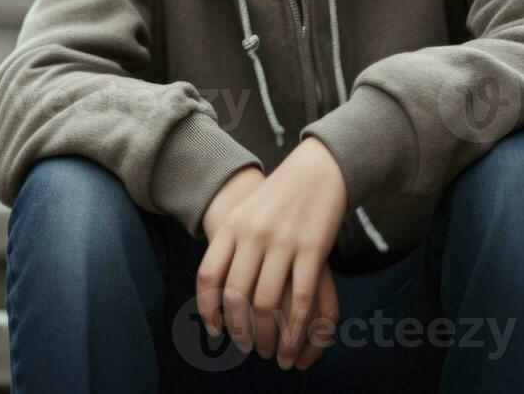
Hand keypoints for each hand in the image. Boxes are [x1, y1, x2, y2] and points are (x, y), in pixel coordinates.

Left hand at [197, 137, 346, 368]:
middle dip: (240, 331)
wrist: (315, 171)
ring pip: (265, 303)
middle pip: (235, 295)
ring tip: (272, 353)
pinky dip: (294, 328)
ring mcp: (282, 242)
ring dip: (268, 336)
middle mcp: (252, 235)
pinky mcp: (312, 249)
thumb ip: (229, 247)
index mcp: (230, 227)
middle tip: (248, 349)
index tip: (215, 331)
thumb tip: (219, 292)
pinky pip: (300, 298)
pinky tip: (293, 344)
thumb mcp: (244, 216)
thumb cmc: (277, 199)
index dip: (207, 309)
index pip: (208, 276)